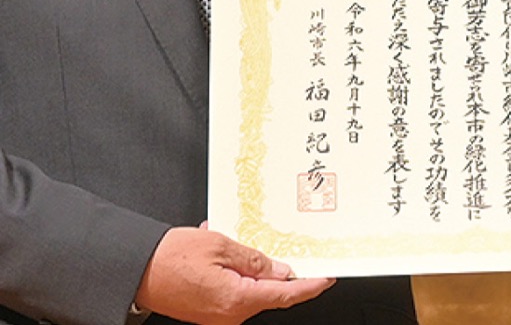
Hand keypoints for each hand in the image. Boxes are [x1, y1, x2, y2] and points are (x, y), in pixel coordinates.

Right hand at [134, 226, 335, 324]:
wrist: (136, 270)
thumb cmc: (172, 257)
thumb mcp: (221, 247)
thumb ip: (255, 260)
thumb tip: (281, 269)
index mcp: (237, 299)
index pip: (285, 295)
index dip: (309, 286)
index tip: (327, 277)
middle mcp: (229, 314)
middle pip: (269, 292)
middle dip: (279, 269)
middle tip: (289, 246)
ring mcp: (218, 315)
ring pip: (251, 289)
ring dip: (252, 267)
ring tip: (238, 242)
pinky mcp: (208, 311)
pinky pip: (233, 290)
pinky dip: (236, 272)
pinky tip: (225, 252)